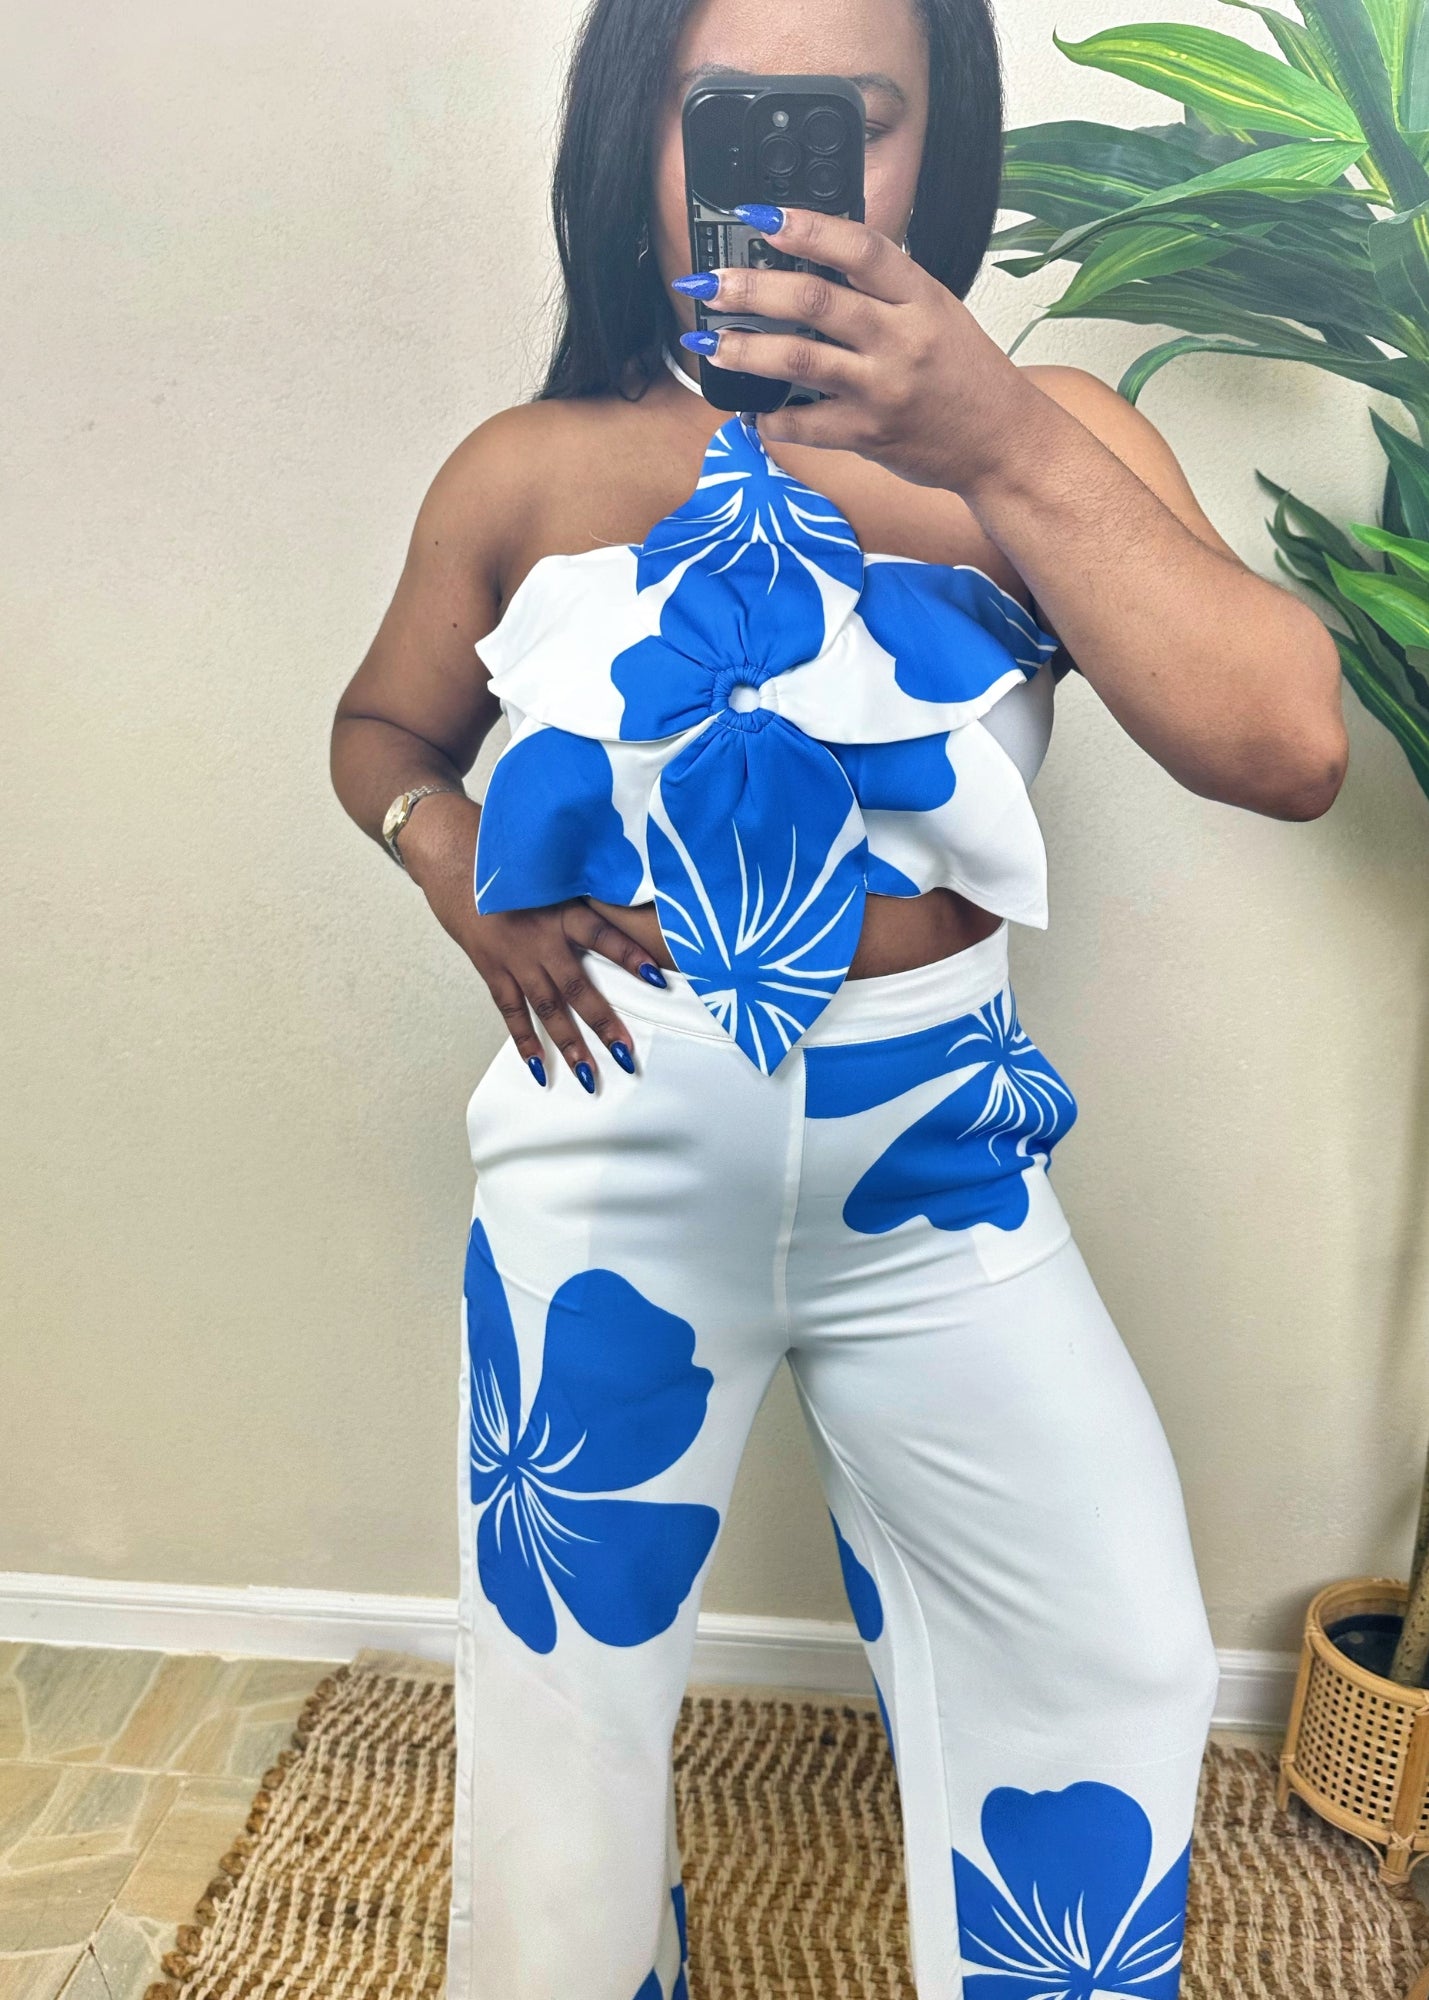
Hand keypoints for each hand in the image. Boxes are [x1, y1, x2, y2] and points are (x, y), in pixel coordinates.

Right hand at [397, 791, 662, 1091]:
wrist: (452, 856)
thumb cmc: (509, 858)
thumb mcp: (554, 867)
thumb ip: (587, 888)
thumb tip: (631, 897)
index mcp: (560, 908)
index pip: (603, 934)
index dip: (630, 955)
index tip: (659, 978)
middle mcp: (540, 937)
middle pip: (577, 987)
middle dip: (603, 1023)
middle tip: (626, 1056)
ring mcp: (514, 957)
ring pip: (547, 1008)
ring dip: (569, 1043)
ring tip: (590, 1076)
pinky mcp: (491, 968)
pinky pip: (510, 1011)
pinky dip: (524, 1041)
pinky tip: (540, 1068)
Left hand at [672, 202, 1038, 495]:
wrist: (1001, 442)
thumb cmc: (966, 375)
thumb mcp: (938, 312)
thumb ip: (884, 290)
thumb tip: (815, 262)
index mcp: (920, 296)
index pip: (859, 248)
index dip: (806, 227)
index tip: (761, 216)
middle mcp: (901, 339)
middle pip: (814, 300)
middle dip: (751, 288)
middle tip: (710, 284)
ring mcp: (883, 388)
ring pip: (799, 359)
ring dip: (744, 350)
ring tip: (709, 343)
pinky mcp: (869, 435)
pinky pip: (806, 425)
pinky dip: (772, 419)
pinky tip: (753, 412)